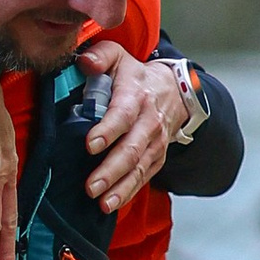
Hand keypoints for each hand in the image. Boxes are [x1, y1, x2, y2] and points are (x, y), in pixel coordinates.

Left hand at [75, 41, 185, 211]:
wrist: (175, 91)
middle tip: (91, 186)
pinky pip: (144, 177)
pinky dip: (129, 192)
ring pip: (139, 168)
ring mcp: (155, 143)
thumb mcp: (118, 57)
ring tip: (102, 203)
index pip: (123, 114)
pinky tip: (112, 204)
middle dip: (111, 170)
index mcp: (136, 96)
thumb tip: (85, 63)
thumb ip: (100, 55)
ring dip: (121, 188)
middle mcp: (149, 122)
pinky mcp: (156, 158)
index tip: (90, 145)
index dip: (108, 130)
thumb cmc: (135, 76)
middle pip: (132, 149)